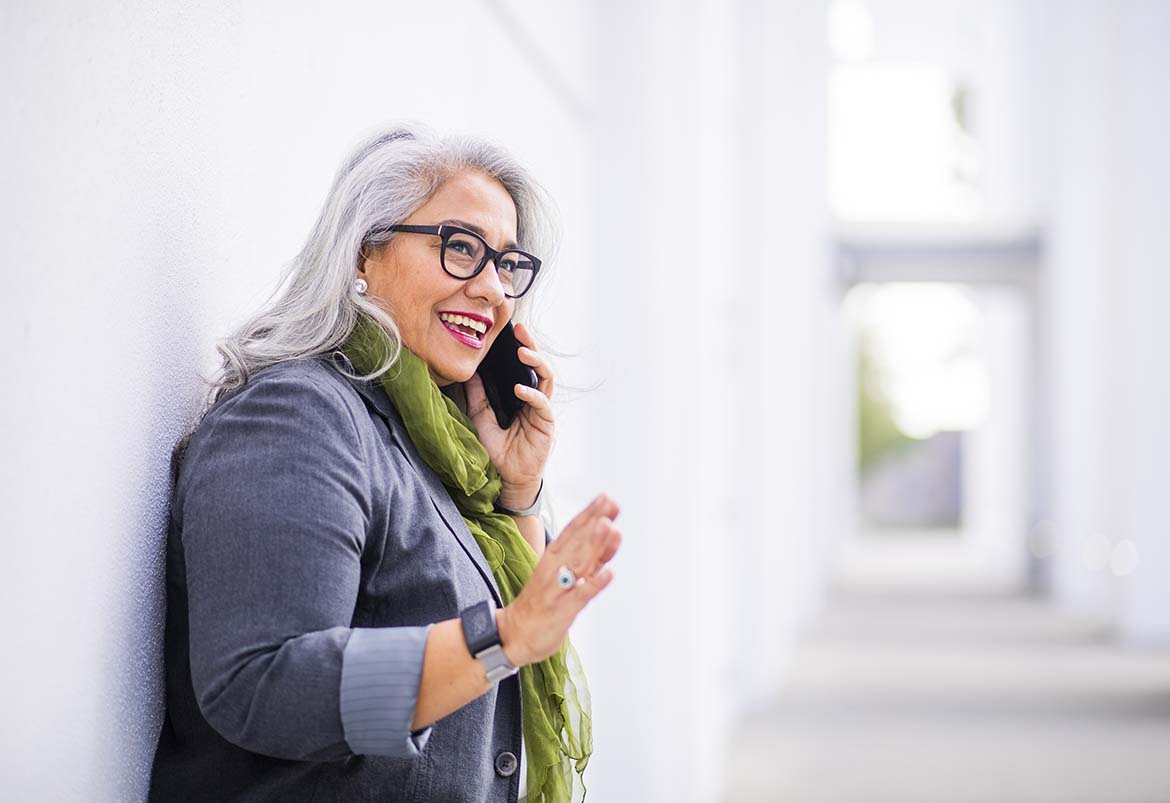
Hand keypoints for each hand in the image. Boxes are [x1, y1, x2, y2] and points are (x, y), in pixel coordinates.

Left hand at [465, 321, 554, 509]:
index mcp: (522, 396)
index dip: (521, 347)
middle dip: (532, 347)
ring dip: (536, 364)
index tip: (511, 330)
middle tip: (521, 332)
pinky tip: (520, 389)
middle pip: (539, 368)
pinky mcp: (547, 426)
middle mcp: (536, 401)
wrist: (504, 479)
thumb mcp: (480, 417)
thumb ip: (478, 395)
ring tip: (523, 353)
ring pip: (546, 380)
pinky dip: (532, 395)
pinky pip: (543, 405)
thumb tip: (469, 372)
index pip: (525, 367)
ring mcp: (543, 412)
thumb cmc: (496, 451)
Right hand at [497, 494, 621, 666]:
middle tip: (610, 502)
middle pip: (577, 541)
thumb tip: (610, 533)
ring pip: (579, 563)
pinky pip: (580, 595)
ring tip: (609, 527)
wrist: (514, 634)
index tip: (606, 497)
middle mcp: (555, 569)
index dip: (590, 514)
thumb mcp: (566, 574)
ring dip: (594, 545)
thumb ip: (590, 557)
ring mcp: (558, 589)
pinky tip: (609, 573)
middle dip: (594, 521)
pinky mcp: (562, 610)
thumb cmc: (543, 602)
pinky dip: (594, 584)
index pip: (574, 531)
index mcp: (554, 558)